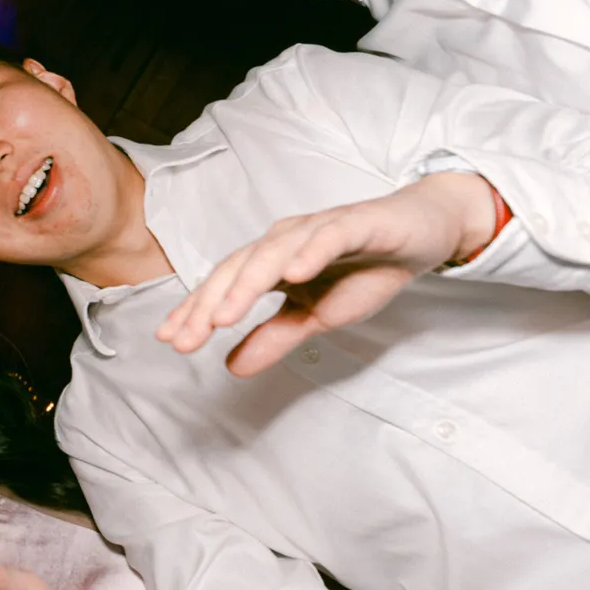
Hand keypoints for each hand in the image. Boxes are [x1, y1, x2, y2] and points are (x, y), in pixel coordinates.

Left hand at [156, 173, 505, 374]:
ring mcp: (315, 229)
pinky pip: (326, 237)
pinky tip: (293, 274)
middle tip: (187, 337)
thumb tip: (230, 366)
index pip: (225, 286)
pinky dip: (308, 253)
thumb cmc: (364, 270)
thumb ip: (274, 337)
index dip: (197, 312)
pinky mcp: (353, 223)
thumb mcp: (316, 316)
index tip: (170, 341)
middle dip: (209, 304)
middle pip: (238, 269)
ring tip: (227, 316)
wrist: (419, 234)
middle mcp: (284, 240)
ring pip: (273, 253)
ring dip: (247, 283)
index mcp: (271, 262)